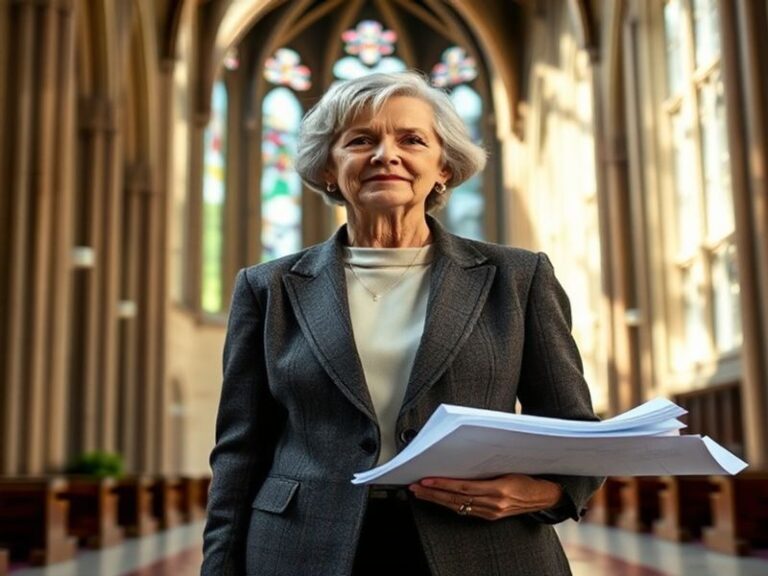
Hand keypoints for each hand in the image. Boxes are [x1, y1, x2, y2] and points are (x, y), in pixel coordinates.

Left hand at [408, 474, 561, 520]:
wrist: (544, 496)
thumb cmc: (527, 476)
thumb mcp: (508, 467)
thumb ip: (486, 466)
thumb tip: (463, 456)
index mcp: (498, 490)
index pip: (463, 488)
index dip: (443, 484)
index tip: (426, 479)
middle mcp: (493, 504)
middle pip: (456, 499)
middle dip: (433, 493)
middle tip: (415, 487)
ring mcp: (491, 512)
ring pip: (458, 506)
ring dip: (437, 499)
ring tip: (420, 493)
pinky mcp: (491, 516)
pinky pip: (466, 511)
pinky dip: (450, 504)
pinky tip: (439, 499)